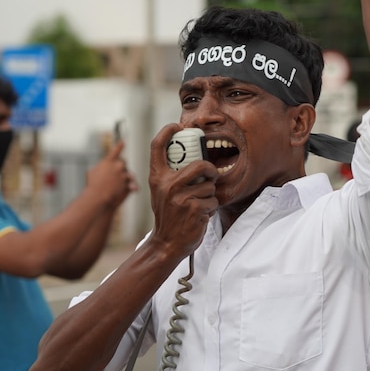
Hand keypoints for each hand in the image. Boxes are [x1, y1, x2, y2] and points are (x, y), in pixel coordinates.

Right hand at [86, 140, 137, 208]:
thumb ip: (99, 167)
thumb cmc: (92, 185)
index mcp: (109, 160)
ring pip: (128, 173)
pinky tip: (134, 189)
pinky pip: (132, 183)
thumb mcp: (92, 172)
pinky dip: (133, 186)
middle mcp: (118, 166)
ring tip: (119, 183)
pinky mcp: (128, 184)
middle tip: (115, 174)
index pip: (117, 150)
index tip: (124, 141)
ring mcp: (124, 175)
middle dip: (120, 166)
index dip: (120, 145)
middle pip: (123, 162)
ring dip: (125, 177)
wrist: (98, 197)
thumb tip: (99, 168)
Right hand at [148, 124, 217, 258]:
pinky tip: (200, 214)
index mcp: (157, 177)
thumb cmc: (167, 215)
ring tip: (199, 203)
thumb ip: (170, 175)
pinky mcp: (194, 209)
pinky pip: (212, 200)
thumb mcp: (160, 192)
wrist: (166, 243)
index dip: (168, 130)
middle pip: (200, 163)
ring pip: (209, 185)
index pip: (157, 145)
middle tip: (210, 176)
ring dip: (209, 194)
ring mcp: (181, 197)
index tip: (177, 126)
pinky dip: (210, 208)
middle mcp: (167, 184)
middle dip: (210, 170)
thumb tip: (190, 155)